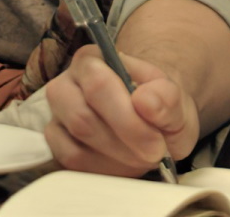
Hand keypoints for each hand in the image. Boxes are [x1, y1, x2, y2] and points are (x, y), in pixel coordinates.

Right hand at [44, 44, 199, 176]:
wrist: (151, 116)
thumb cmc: (158, 101)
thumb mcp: (174, 97)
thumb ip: (166, 96)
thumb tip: (144, 101)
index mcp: (91, 59)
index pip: (98, 86)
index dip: (127, 118)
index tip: (157, 140)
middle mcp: (65, 85)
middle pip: (83, 119)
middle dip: (124, 142)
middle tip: (154, 152)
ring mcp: (57, 117)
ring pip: (76, 147)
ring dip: (116, 159)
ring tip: (144, 156)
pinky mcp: (56, 146)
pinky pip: (72, 166)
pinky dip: (103, 170)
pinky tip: (125, 163)